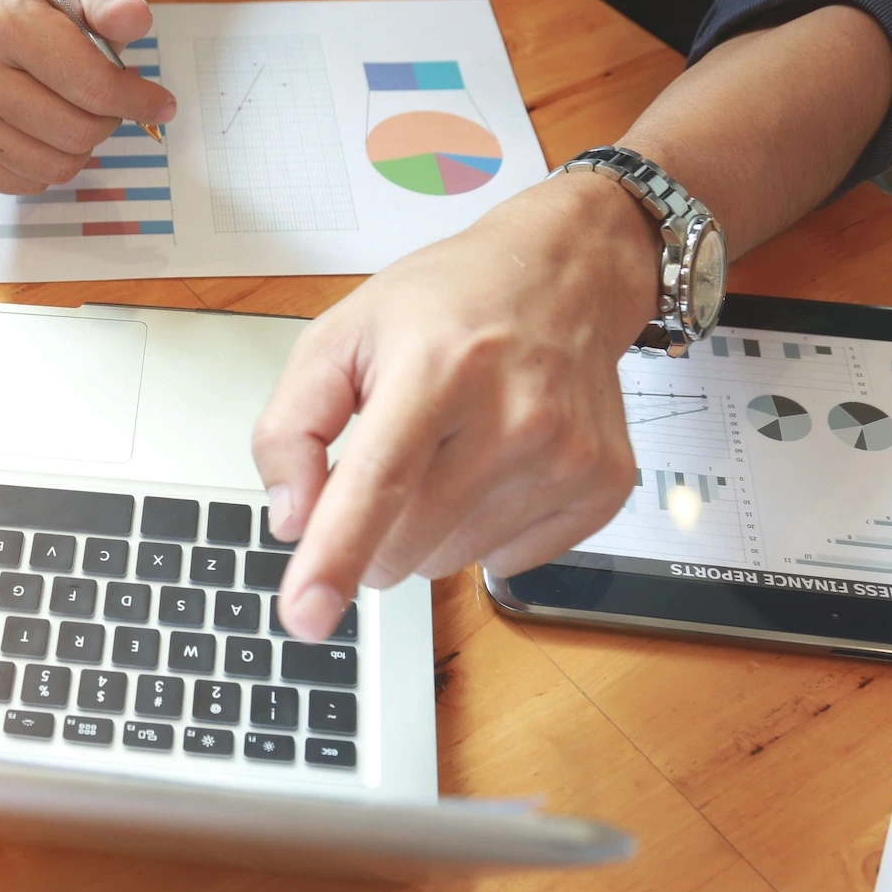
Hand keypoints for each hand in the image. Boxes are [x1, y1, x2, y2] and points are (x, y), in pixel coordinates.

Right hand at [0, 0, 176, 192]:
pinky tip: (42, 132)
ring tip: (73, 114)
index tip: (160, 104)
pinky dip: (48, 165)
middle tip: (106, 104)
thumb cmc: (51, 13)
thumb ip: (115, 0)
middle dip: (106, 122)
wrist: (1, 28)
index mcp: (1, 21)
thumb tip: (134, 18)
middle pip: (75, 133)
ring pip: (54, 166)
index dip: (137, 100)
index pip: (90, 84)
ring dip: (81, 148)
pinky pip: (27, 183)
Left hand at [252, 173, 664, 640]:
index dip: (334, 559)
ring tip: (448, 447)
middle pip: (404, 543)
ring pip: (448, 562)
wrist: (566, 273)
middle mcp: (512, 417)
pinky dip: (482, 531)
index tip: (306, 618)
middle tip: (387, 462)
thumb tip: (291, 520)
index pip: (377, 485)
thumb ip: (291, 426)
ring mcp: (565, 458)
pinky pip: (506, 562)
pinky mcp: (601, 488)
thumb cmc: (447, 303)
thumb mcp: (339, 334)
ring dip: (426, 527)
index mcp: (437, 368)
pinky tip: (493, 465)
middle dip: (370, 530)